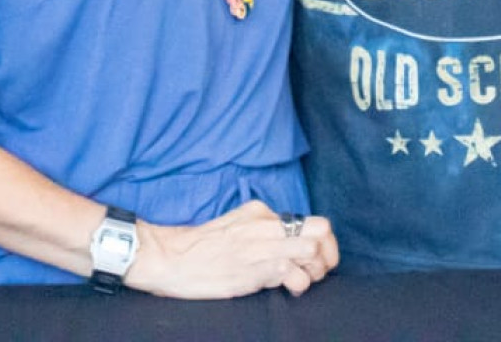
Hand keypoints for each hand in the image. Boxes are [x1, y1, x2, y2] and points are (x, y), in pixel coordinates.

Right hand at [129, 199, 339, 298]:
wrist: (172, 258)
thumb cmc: (203, 248)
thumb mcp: (237, 227)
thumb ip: (263, 231)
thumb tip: (289, 245)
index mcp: (262, 212)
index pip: (313, 221)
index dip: (324, 244)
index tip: (318, 260)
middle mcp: (266, 224)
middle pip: (321, 230)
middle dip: (328, 254)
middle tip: (317, 271)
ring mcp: (261, 244)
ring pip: (311, 250)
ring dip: (314, 271)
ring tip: (301, 281)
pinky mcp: (254, 267)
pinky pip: (293, 273)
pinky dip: (298, 283)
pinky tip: (288, 288)